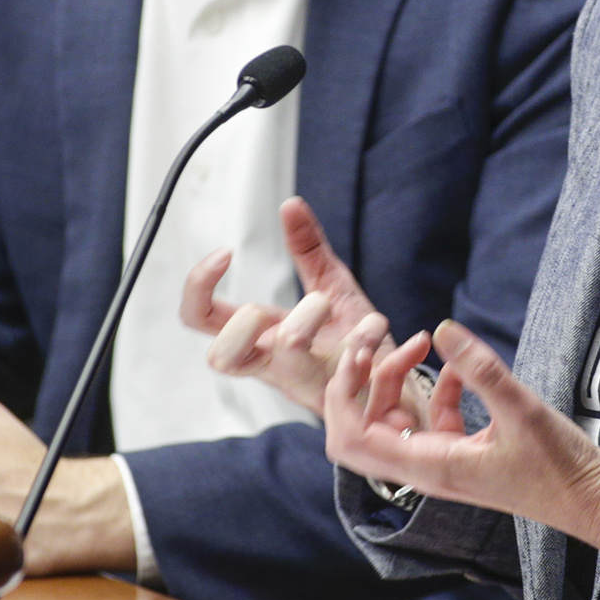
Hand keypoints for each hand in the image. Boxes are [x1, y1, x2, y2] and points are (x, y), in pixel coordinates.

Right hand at [179, 198, 395, 411]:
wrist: (401, 386)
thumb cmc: (357, 342)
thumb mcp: (332, 286)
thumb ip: (308, 249)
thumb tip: (290, 204)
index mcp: (262, 338)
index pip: (200, 320)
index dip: (198, 288)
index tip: (225, 253)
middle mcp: (274, 365)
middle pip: (220, 356)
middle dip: (247, 319)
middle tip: (278, 307)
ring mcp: (306, 384)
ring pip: (287, 351)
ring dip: (308, 316)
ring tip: (330, 305)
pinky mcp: (342, 396)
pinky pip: (346, 365)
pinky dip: (365, 333)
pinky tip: (374, 327)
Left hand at [325, 317, 599, 548]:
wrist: (591, 501)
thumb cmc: (561, 466)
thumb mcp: (522, 409)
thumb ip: (480, 369)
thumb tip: (441, 327)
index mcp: (429, 466)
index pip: (352, 438)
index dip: (345, 392)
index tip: (365, 350)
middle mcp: (424, 469)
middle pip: (356, 430)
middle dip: (356, 383)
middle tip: (376, 340)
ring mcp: (440, 462)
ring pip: (390, 420)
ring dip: (393, 379)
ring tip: (421, 342)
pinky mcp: (459, 453)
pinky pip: (428, 418)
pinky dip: (433, 387)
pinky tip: (459, 366)